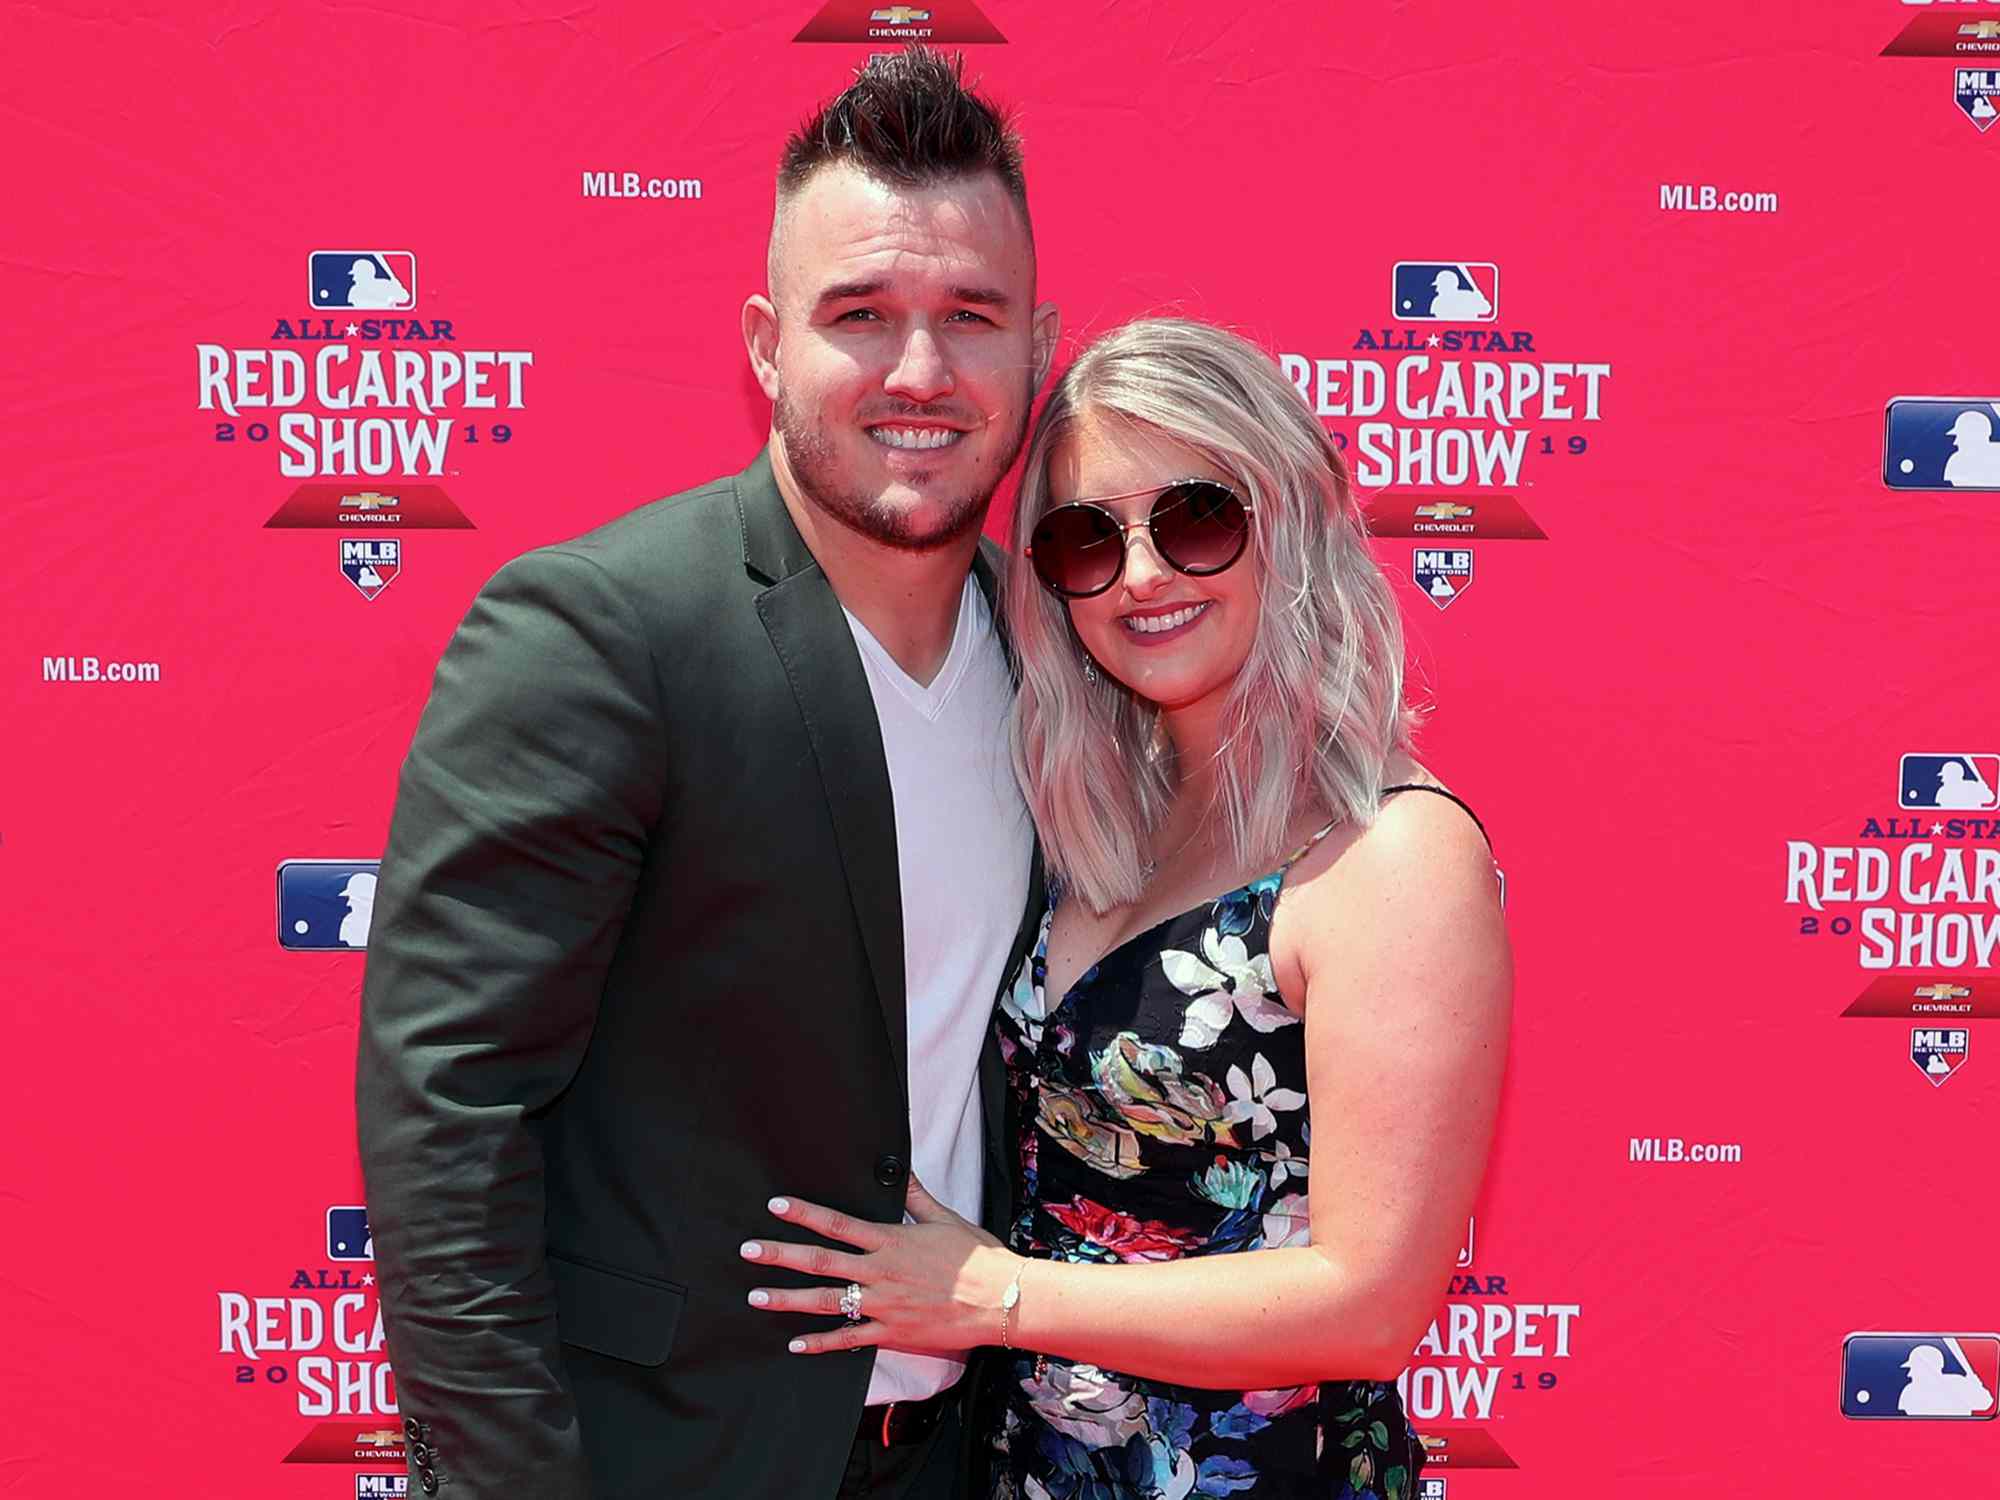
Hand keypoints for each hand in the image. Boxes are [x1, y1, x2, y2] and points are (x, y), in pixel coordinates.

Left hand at [741, 1174, 1022, 1356]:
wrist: (1003, 1300)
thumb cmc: (978, 1258)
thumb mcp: (946, 1218)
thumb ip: (915, 1196)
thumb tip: (899, 1168)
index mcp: (892, 1240)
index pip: (838, 1223)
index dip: (804, 1213)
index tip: (776, 1205)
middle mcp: (881, 1272)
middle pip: (821, 1261)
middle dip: (781, 1255)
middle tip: (748, 1251)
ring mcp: (884, 1306)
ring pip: (826, 1302)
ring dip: (788, 1299)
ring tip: (757, 1296)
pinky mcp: (892, 1333)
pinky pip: (849, 1339)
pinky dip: (821, 1343)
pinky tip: (795, 1344)